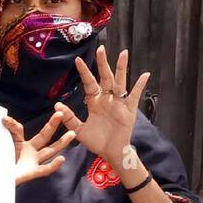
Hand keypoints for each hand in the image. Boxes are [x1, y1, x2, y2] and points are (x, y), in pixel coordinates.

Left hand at [2, 112, 74, 186]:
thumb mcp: (0, 145)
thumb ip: (6, 132)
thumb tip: (5, 118)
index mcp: (20, 145)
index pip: (20, 131)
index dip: (13, 124)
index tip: (4, 119)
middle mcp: (29, 153)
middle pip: (44, 137)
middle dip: (52, 125)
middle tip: (61, 113)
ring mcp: (32, 163)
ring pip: (50, 151)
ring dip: (62, 143)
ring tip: (72, 133)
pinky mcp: (32, 174)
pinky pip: (45, 169)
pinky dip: (54, 165)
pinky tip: (61, 159)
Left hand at [55, 46, 149, 174]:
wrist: (110, 153)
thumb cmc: (96, 141)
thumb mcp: (79, 130)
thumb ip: (69, 118)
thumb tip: (57, 105)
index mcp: (95, 101)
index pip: (89, 83)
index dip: (84, 72)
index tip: (77, 60)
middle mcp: (107, 99)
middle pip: (105, 77)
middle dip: (103, 63)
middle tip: (101, 48)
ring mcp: (119, 103)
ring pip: (120, 82)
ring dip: (121, 68)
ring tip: (124, 53)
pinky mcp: (129, 111)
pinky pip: (135, 96)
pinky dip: (139, 86)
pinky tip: (145, 75)